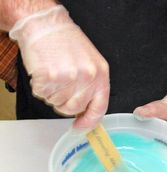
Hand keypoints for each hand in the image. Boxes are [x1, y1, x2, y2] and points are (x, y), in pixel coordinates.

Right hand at [9, 5, 109, 128]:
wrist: (46, 24)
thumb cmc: (67, 42)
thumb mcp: (90, 63)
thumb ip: (91, 87)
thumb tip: (85, 111)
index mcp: (100, 74)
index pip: (99, 108)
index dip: (89, 122)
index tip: (80, 128)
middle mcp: (87, 77)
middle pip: (74, 108)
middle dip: (64, 103)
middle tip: (61, 86)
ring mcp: (69, 78)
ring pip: (57, 103)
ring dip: (52, 93)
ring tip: (54, 73)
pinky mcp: (50, 77)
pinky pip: (43, 95)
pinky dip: (40, 87)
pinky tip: (45, 71)